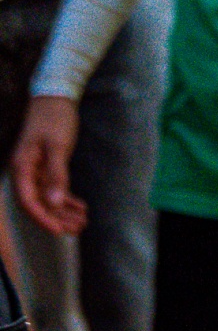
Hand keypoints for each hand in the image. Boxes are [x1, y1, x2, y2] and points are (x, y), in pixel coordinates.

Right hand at [13, 95, 83, 235]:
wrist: (55, 99)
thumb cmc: (54, 119)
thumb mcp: (57, 146)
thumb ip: (56, 175)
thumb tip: (55, 203)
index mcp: (22, 169)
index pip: (28, 202)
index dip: (43, 218)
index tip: (59, 230)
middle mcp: (26, 173)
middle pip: (39, 204)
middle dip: (57, 218)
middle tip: (78, 229)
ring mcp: (36, 171)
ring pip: (48, 198)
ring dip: (64, 211)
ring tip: (82, 222)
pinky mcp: (47, 167)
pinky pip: (54, 189)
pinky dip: (67, 199)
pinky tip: (80, 207)